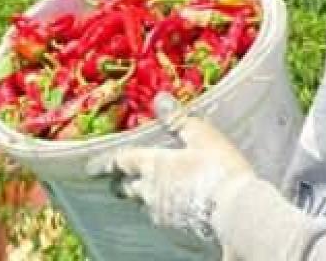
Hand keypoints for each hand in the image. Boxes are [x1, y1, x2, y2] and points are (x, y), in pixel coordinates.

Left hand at [86, 93, 256, 242]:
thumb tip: (159, 98)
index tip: (90, 167)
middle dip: (119, 183)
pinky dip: (158, 208)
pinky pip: (158, 216)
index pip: (119, 161)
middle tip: (115, 181)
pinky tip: (168, 206)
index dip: (104, 163)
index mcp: (152, 164)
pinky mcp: (175, 226)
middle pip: (125, 187)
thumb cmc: (218, 168)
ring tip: (143, 192)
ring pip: (141, 203)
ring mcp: (161, 211)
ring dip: (139, 196)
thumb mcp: (201, 136)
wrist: (235, 210)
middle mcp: (149, 190)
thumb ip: (178, 119)